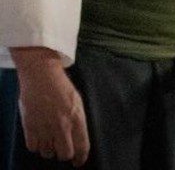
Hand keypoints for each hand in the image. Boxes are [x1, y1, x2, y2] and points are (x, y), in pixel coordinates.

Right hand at [11, 47, 88, 166]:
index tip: (78, 162)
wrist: (41, 76)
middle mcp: (62, 125)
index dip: (81, 158)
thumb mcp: (78, 102)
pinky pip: (33, 147)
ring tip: (50, 140)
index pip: (83, 146)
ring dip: (49, 149)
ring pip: (47, 152)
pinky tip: (39, 137)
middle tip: (63, 150)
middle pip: (65, 154)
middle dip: (64, 154)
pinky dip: (36, 145)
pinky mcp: (30, 126)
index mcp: (77, 118)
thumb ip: (78, 121)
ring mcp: (45, 127)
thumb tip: (78, 138)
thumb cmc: (61, 87)